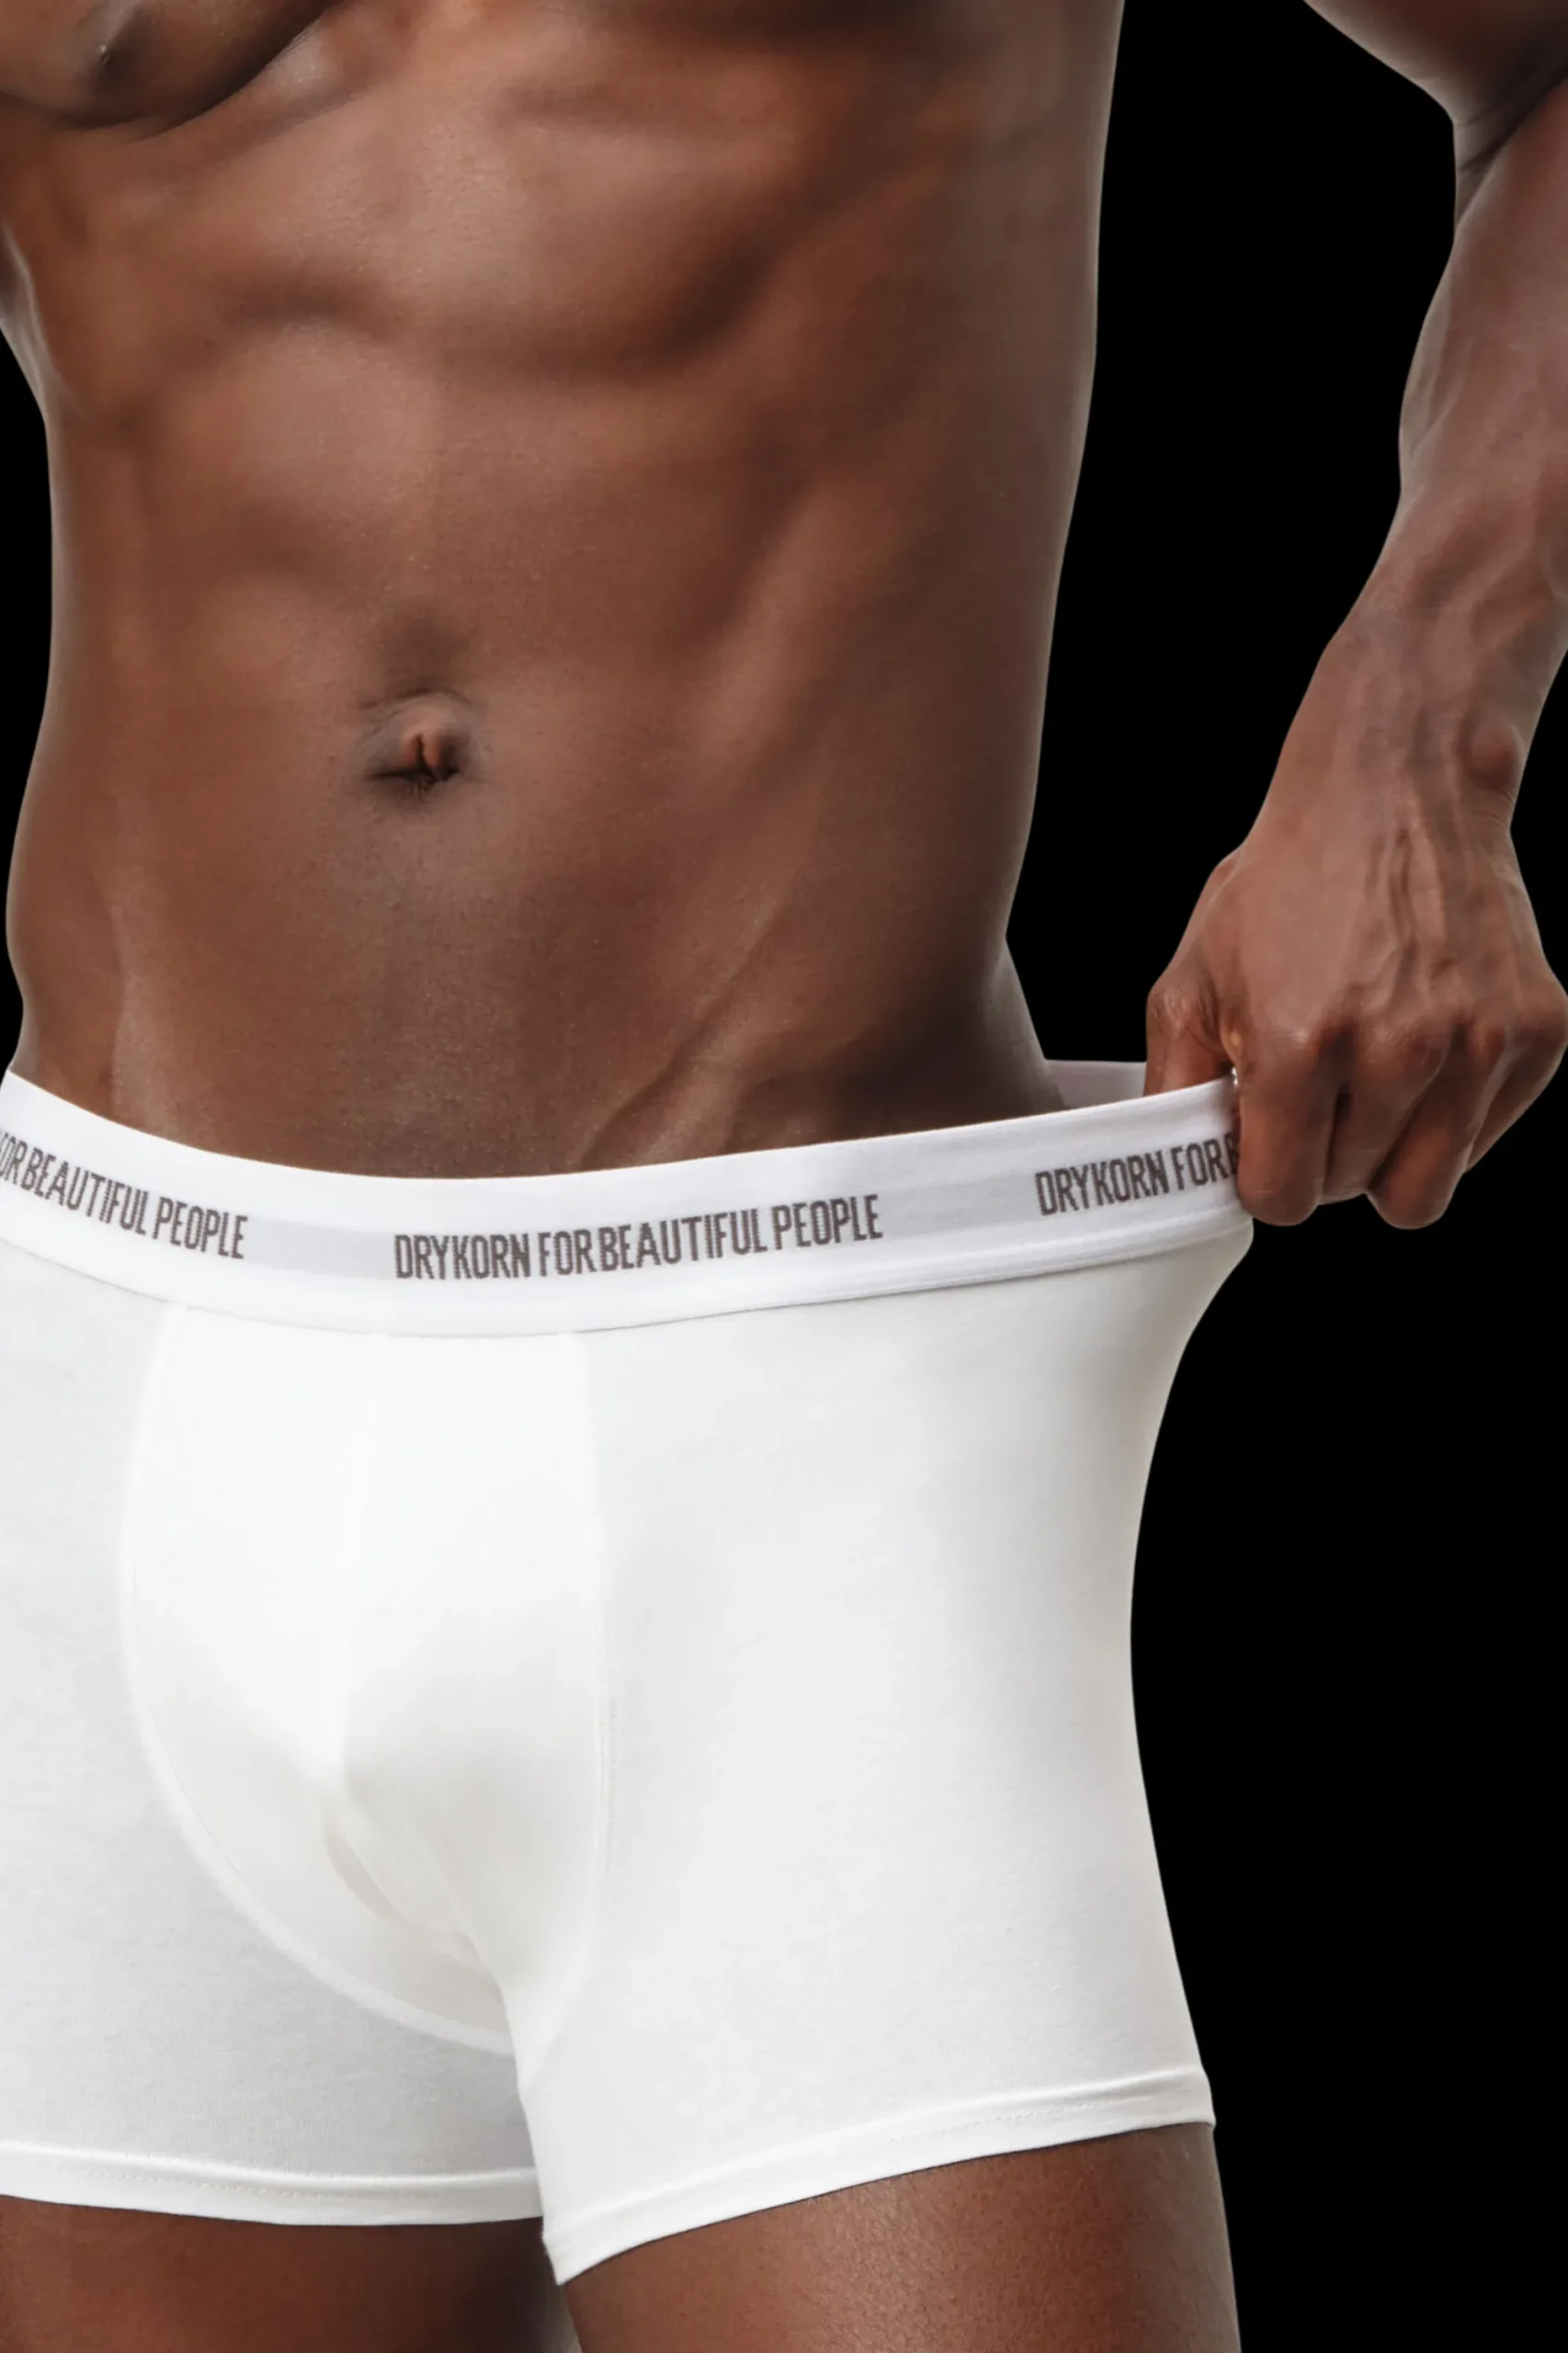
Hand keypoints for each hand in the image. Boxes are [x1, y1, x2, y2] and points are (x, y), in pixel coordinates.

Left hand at [1143, 707, 1567, 1226]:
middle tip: (1316, 1091)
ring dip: (1389, 1153)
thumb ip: (1174, 1089)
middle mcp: (1397, 1051)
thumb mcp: (1191, 981)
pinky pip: (1481, 1140)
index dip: (1266, 1175)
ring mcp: (1476, 1044)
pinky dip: (1447, 1115)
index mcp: (1298, 1045)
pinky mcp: (1535, 1035)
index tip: (1266, 1138)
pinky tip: (1421, 1047)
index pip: (1283, 1197)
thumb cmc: (1288, 884)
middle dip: (1325, 1158)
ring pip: (1426, 1189)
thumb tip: (1171, 1174)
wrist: (1396, 789)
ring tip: (1366, 1079)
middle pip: (1353, 1193)